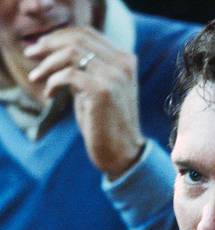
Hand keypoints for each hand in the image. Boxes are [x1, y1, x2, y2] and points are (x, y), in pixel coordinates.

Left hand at [25, 27, 144, 178]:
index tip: (41, 47)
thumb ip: (86, 70)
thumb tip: (57, 55)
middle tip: (31, 55)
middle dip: (49, 45)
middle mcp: (123, 64)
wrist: (123, 153)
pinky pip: (69, 75)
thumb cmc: (107, 125)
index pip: (87, 33)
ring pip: (72, 52)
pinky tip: (49, 94)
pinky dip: (53, 82)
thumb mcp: (98, 90)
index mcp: (125, 60)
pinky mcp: (102, 92)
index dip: (59, 36)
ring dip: (48, 63)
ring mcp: (114, 77)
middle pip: (78, 38)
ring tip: (36, 77)